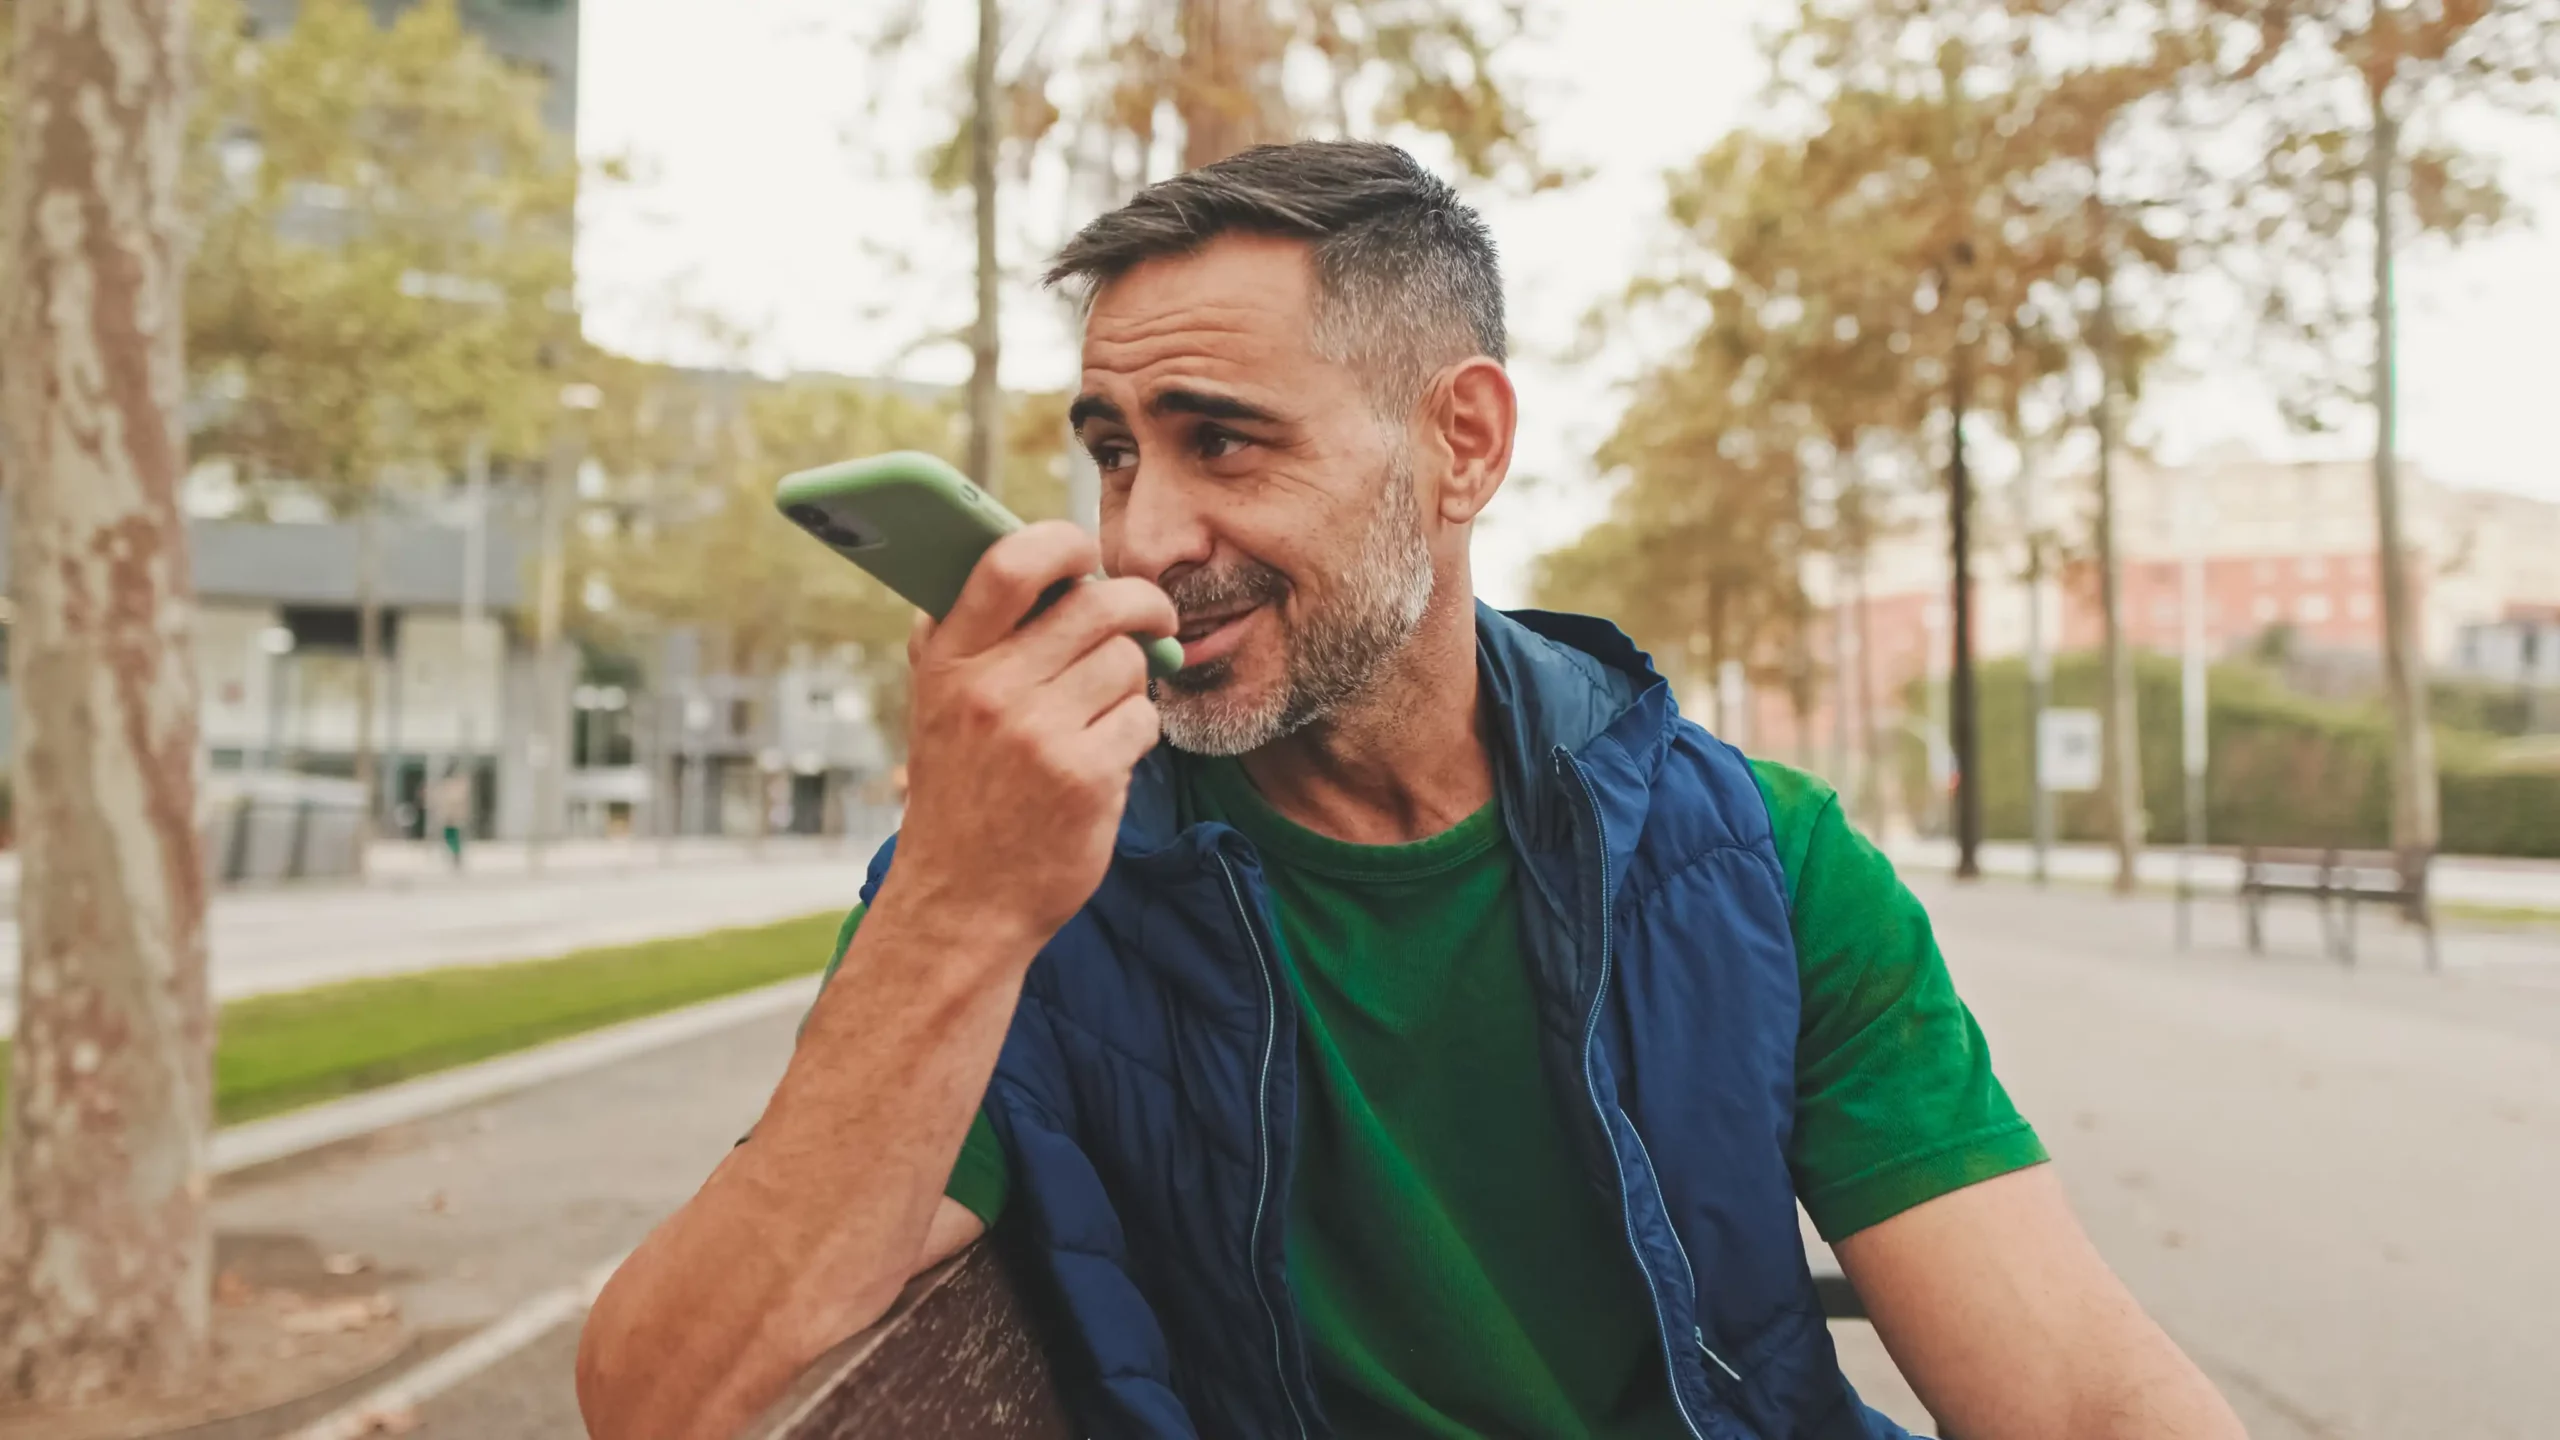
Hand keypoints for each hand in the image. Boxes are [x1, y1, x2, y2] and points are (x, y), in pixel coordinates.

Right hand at [883, 521, 1175, 948]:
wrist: (961, 902)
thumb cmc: (959, 794)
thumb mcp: (934, 707)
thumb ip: (962, 635)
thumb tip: (1013, 555)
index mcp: (950, 660)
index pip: (1010, 563)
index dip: (1061, 541)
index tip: (1083, 555)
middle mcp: (991, 689)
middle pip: (1098, 604)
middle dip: (1140, 604)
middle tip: (1152, 616)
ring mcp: (1039, 734)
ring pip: (1129, 662)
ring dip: (1131, 682)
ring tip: (1101, 711)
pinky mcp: (1086, 777)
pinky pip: (1143, 719)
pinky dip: (1135, 733)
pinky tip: (1105, 757)